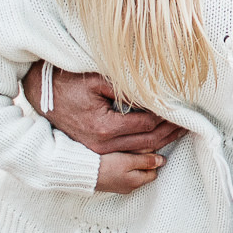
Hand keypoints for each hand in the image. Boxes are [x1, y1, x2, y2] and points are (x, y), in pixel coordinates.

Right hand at [24, 64, 185, 154]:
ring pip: (140, 151)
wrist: (42, 97)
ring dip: (162, 141)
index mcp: (105, 127)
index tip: (183, 108)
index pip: (147, 124)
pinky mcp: (96, 151)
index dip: (167, 116)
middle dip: (171, 132)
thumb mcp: (97, 80)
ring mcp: (98, 151)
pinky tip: (160, 139)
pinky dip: (147, 147)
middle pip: (148, 142)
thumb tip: (155, 95)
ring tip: (180, 130)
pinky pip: (128, 153)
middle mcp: (102, 145)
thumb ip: (127, 89)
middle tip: (190, 123)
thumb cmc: (68, 84)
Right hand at [96, 150, 165, 193]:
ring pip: (134, 172)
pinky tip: (117, 157)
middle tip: (137, 149)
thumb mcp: (128, 160)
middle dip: (144, 161)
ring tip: (126, 152)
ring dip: (133, 162)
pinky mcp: (111, 182)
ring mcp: (119, 186)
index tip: (148, 149)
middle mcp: (129, 187)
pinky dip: (124, 165)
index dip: (153, 159)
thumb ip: (146, 161)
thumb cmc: (104, 166)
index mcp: (136, 182)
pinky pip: (123, 173)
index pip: (154, 171)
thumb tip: (163, 161)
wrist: (80, 172)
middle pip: (144, 172)